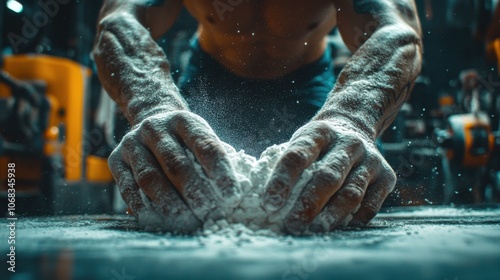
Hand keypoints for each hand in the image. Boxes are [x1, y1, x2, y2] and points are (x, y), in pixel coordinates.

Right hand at [108, 110, 241, 231]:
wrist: (151, 121)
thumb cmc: (186, 140)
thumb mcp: (202, 138)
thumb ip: (217, 159)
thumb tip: (238, 190)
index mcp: (183, 120)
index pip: (205, 146)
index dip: (220, 172)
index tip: (233, 196)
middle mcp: (155, 128)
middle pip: (175, 163)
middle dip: (194, 191)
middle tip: (208, 213)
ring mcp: (132, 143)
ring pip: (150, 177)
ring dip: (168, 203)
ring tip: (185, 221)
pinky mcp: (115, 160)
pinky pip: (128, 187)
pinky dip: (142, 206)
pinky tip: (158, 220)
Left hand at [263, 118, 395, 233]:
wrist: (354, 126)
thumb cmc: (317, 146)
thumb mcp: (300, 142)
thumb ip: (286, 165)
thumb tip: (268, 202)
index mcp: (319, 132)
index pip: (298, 155)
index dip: (282, 180)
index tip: (269, 203)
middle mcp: (348, 142)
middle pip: (328, 176)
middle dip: (308, 204)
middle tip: (292, 224)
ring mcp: (370, 159)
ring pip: (351, 192)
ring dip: (331, 216)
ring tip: (313, 231)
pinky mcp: (387, 176)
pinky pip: (371, 203)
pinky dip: (354, 219)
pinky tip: (337, 228)